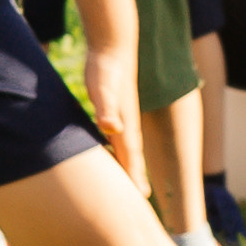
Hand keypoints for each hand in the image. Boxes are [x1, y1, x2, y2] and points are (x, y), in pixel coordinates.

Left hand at [83, 38, 145, 189]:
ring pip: (124, 148)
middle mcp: (125, 125)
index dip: (134, 177)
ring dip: (128, 164)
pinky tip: (110, 152)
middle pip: (132, 156)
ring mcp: (120, 117)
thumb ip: (107, 109)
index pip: (131, 158)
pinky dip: (115, 149)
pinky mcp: (111, 110)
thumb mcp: (102, 90)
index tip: (141, 198)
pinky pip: (114, 137)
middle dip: (136, 176)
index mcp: (125, 126)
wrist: (112, 47)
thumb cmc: (105, 70)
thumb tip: (112, 128)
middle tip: (142, 197)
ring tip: (131, 179)